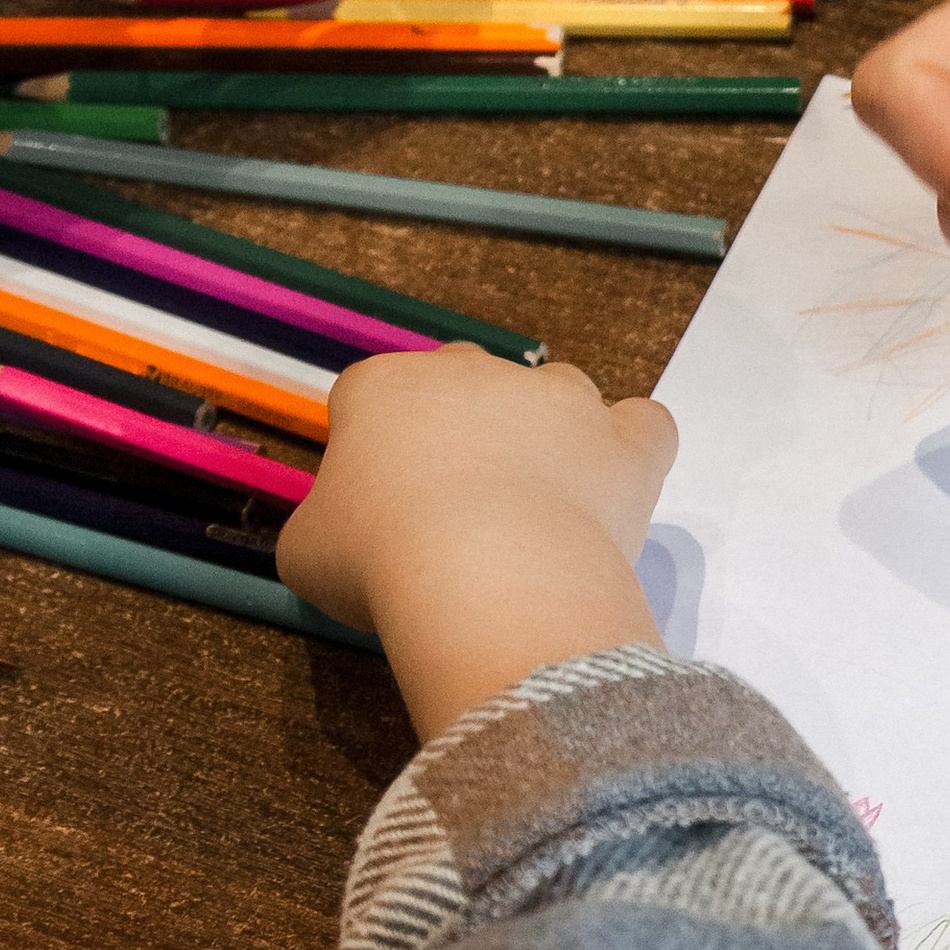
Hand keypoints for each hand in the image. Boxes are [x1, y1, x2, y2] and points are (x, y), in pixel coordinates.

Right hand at [277, 347, 675, 738]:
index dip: (381, 456)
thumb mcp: (306, 552)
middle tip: (458, 515)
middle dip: (466, 435)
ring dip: (550, 437)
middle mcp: (475, 372)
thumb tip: (341, 537)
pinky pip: (643, 424)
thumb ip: (324, 526)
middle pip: (468, 386)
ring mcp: (559, 398)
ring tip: (538, 510)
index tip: (386, 511)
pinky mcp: (624, 440)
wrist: (484, 578)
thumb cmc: (377, 559)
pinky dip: (633, 450)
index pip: (376, 400)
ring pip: (557, 396)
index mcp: (384, 386)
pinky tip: (617, 488)